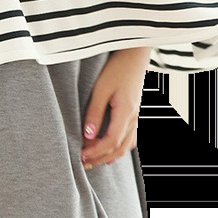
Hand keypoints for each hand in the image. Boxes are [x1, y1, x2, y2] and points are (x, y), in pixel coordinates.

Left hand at [80, 46, 149, 168]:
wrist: (134, 54)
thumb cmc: (116, 68)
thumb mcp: (101, 88)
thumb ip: (94, 112)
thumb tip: (87, 136)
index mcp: (126, 111)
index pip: (111, 141)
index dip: (96, 151)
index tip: (81, 155)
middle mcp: (134, 117)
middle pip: (119, 147)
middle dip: (101, 157)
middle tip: (83, 163)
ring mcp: (137, 116)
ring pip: (127, 145)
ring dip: (110, 155)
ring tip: (94, 160)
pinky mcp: (135, 112)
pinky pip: (131, 137)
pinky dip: (120, 147)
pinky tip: (111, 149)